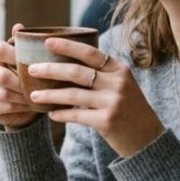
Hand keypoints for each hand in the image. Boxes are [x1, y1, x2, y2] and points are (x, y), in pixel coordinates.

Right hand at [0, 24, 39, 128]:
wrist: (19, 99)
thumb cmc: (25, 73)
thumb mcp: (27, 58)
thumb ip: (23, 43)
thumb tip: (18, 26)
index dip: (15, 58)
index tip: (32, 66)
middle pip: (1, 76)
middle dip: (22, 84)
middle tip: (37, 88)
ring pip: (2, 93)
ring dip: (21, 97)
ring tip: (34, 98)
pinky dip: (16, 108)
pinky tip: (26, 106)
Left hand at [27, 38, 163, 157]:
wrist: (147, 138)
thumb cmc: (129, 109)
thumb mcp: (122, 85)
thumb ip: (102, 73)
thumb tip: (68, 62)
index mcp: (119, 70)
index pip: (89, 52)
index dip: (67, 46)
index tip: (47, 42)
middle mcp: (117, 83)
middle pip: (76, 72)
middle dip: (50, 69)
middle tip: (31, 69)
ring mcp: (113, 102)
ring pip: (72, 94)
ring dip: (50, 94)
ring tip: (33, 95)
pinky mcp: (107, 121)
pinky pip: (77, 115)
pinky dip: (61, 114)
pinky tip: (51, 114)